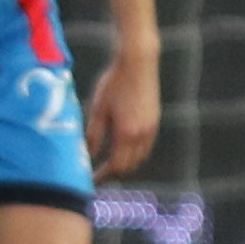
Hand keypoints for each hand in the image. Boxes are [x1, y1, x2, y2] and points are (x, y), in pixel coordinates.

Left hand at [84, 50, 159, 182]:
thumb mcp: (98, 108)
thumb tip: (89, 154)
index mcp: (126, 133)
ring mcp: (151, 128)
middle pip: (129, 166)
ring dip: (125, 165)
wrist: (138, 63)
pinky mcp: (155, 121)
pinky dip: (133, 154)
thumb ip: (94, 134)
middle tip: (97, 175)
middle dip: (113, 173)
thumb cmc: (114, 82)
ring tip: (108, 165)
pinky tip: (122, 150)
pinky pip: (145, 147)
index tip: (90, 180)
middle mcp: (142, 134)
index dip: (103, 175)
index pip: (115, 165)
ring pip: (139, 158)